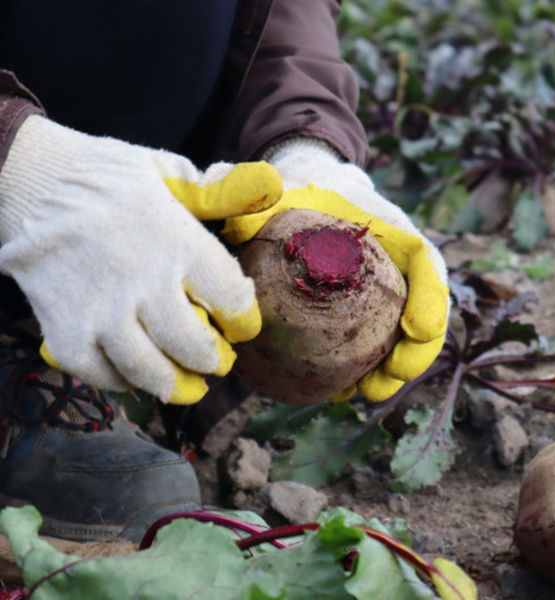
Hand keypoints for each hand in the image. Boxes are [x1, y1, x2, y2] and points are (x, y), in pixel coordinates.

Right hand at [0, 116, 281, 403]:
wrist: (30, 183)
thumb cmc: (107, 179)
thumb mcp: (168, 172)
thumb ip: (218, 190)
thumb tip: (270, 183)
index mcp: (179, 242)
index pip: (232, 298)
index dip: (244, 320)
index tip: (243, 326)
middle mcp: (144, 283)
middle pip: (195, 346)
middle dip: (214, 360)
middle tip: (219, 362)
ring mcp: (102, 313)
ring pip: (152, 372)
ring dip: (177, 384)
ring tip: (189, 385)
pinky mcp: (66, 332)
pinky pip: (104, 376)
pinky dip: (126, 383)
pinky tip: (137, 377)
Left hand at [222, 139, 448, 401]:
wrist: (305, 200)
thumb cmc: (301, 195)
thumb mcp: (285, 193)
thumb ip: (264, 205)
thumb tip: (236, 229)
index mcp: (389, 234)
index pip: (424, 263)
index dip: (430, 297)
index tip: (418, 327)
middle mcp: (393, 267)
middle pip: (423, 310)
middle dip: (418, 349)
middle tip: (393, 373)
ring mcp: (380, 295)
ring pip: (400, 337)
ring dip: (393, 370)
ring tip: (369, 392)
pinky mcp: (361, 317)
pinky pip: (371, 346)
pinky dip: (364, 370)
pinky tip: (340, 390)